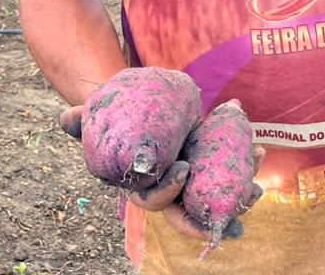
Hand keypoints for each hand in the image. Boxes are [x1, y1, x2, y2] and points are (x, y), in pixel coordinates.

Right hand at [60, 104, 265, 241]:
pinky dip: (243, 168)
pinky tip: (259, 152)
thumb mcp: (96, 120)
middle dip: (218, 211)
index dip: (170, 190)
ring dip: (238, 194)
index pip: (155, 200)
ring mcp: (190, 181)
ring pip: (214, 197)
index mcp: (142, 187)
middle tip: (241, 197)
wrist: (133, 112)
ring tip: (257, 186)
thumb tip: (65, 118)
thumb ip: (81, 121)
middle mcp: (169, 191)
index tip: (184, 170)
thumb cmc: (114, 121)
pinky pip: (225, 175)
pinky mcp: (205, 166)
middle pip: (193, 210)